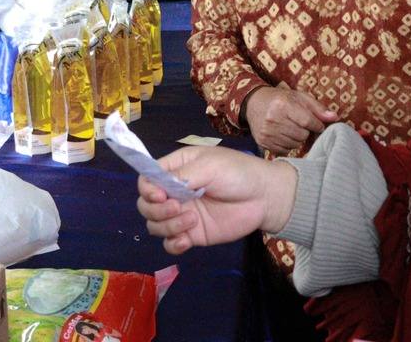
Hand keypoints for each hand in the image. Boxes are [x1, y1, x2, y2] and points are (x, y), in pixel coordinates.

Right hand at [136, 146, 296, 254]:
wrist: (265, 197)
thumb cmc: (238, 173)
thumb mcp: (209, 166)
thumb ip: (181, 176)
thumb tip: (158, 188)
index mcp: (176, 169)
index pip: (147, 180)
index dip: (148, 189)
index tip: (160, 195)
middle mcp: (174, 192)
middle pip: (146, 205)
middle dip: (157, 210)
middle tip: (179, 208)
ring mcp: (182, 214)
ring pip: (155, 226)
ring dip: (168, 225)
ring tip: (193, 220)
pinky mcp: (193, 234)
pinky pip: (171, 244)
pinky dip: (173, 244)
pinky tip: (187, 240)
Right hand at [243, 85, 338, 155]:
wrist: (253, 103)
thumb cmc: (280, 99)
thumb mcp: (299, 97)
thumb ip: (318, 108)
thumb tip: (335, 118)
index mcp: (283, 104)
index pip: (308, 121)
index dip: (317, 125)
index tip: (317, 125)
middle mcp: (273, 119)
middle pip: (302, 135)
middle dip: (305, 131)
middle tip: (300, 124)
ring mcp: (267, 132)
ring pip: (295, 144)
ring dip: (297, 139)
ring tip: (291, 128)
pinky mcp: (263, 142)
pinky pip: (285, 151)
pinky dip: (288, 145)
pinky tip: (283, 135)